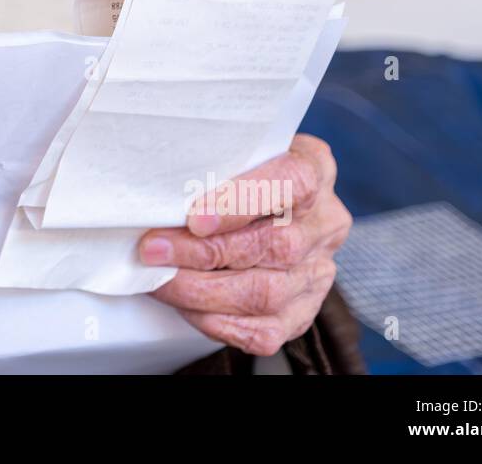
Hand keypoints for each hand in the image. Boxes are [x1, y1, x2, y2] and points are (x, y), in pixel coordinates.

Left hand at [138, 134, 351, 356]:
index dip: (244, 202)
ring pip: (267, 293)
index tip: (196, 218)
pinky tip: (187, 306)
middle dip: (204, 253)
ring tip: (161, 279)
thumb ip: (214, 161)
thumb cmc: (237, 172)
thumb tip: (161, 189)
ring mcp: (319, 269)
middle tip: (155, 250)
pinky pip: (265, 331)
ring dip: (202, 291)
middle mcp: (325, 220)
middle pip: (275, 245)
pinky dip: (217, 321)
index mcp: (314, 167)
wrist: (263, 210)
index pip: (293, 182)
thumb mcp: (233, 150)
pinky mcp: (304, 310)